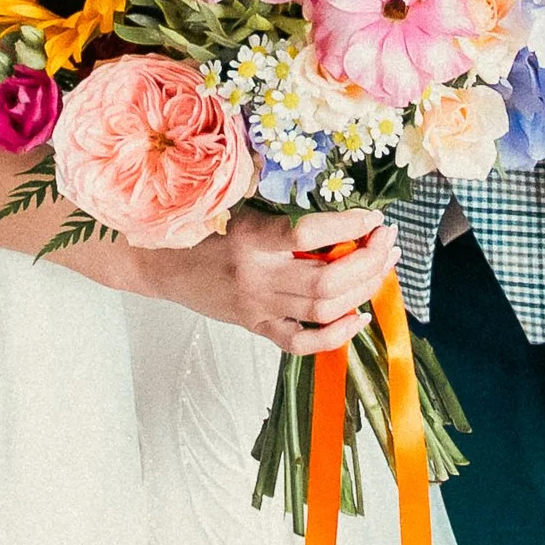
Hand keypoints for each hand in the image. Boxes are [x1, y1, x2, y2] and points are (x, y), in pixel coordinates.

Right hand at [98, 204, 398, 355]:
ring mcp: (257, 306)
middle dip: (369, 261)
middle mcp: (255, 275)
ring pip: (323, 308)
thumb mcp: (235, 204)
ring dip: (363, 289)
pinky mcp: (255, 325)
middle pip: (327, 278)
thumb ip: (279, 207)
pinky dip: (336, 334)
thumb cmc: (199, 227)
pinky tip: (358, 316)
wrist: (156, 263)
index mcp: (250, 237)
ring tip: (382, 268)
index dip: (349, 226)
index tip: (373, 218)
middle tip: (389, 243)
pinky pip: (301, 341)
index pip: (308, 233)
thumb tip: (334, 204)